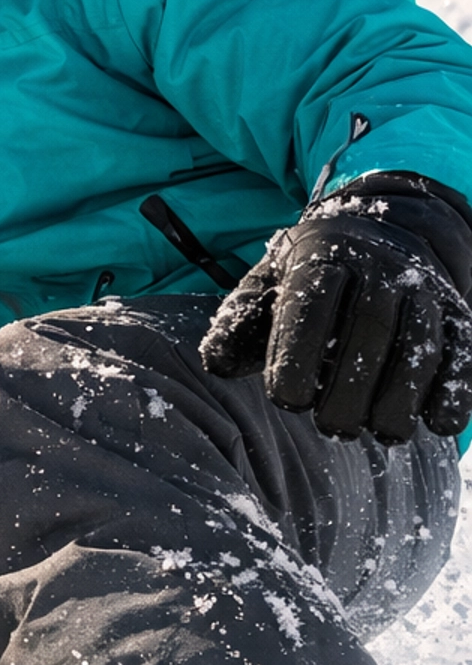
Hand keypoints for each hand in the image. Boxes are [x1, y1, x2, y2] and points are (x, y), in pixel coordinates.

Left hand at [200, 173, 471, 442]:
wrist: (388, 231)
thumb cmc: (312, 277)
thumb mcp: (269, 283)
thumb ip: (240, 321)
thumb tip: (217, 364)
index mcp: (322, 256)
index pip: (310, 303)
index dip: (299, 354)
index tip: (288, 400)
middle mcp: (378, 266)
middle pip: (370, 325)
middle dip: (352, 385)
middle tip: (334, 427)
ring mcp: (423, 288)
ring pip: (420, 339)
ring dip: (403, 393)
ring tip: (384, 434)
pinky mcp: (457, 313)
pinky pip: (462, 349)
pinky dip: (456, 388)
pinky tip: (438, 424)